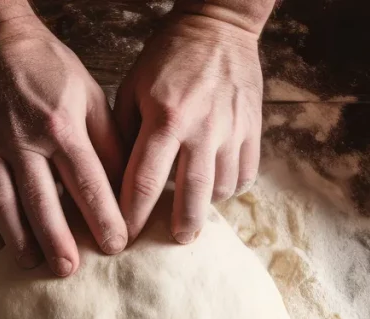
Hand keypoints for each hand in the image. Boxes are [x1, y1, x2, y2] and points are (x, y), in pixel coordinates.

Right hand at [0, 16, 126, 276]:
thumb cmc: (51, 68)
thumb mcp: (90, 96)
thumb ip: (108, 141)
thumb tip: (126, 185)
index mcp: (61, 125)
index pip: (87, 182)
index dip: (103, 217)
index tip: (116, 246)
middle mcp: (24, 139)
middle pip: (42, 201)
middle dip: (57, 240)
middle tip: (69, 271)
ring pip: (3, 202)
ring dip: (18, 238)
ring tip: (32, 264)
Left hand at [115, 12, 263, 243]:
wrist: (218, 26)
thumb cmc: (167, 57)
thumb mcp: (133, 88)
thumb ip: (124, 134)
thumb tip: (115, 180)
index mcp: (165, 119)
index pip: (145, 183)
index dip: (133, 216)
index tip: (126, 236)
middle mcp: (201, 129)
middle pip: (190, 198)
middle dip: (179, 227)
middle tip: (174, 240)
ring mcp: (232, 130)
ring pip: (221, 189)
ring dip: (205, 205)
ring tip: (193, 210)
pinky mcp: (253, 128)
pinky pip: (245, 174)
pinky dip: (231, 187)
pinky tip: (216, 187)